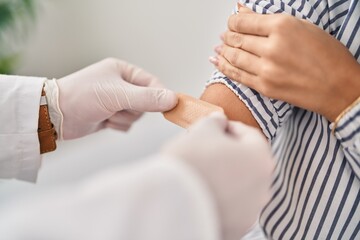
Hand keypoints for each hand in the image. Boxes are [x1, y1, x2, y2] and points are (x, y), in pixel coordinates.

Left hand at [54, 58, 177, 139]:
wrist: (55, 115)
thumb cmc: (83, 96)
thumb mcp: (118, 95)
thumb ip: (147, 98)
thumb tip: (174, 99)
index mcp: (123, 71)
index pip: (152, 83)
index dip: (160, 95)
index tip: (168, 107)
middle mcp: (121, 84)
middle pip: (146, 102)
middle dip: (133, 109)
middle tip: (118, 108)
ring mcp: (116, 101)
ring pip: (137, 115)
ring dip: (124, 118)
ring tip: (107, 114)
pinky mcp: (111, 115)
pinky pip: (127, 124)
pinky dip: (118, 125)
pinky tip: (104, 122)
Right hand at [162, 113, 273, 239]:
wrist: (173, 203)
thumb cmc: (191, 163)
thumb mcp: (202, 129)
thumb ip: (215, 121)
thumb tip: (219, 122)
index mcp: (260, 158)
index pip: (249, 134)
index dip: (230, 127)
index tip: (215, 127)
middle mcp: (263, 186)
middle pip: (246, 161)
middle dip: (228, 153)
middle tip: (206, 149)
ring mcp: (252, 210)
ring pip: (240, 185)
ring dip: (226, 176)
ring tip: (202, 172)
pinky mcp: (238, 228)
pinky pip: (231, 206)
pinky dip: (221, 197)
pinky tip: (202, 192)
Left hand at [210, 7, 359, 121]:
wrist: (339, 88)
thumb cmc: (329, 56)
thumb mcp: (304, 28)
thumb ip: (270, 20)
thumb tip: (244, 11)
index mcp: (283, 26)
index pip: (244, 21)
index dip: (233, 21)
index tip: (232, 21)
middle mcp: (272, 47)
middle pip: (237, 39)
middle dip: (228, 35)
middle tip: (225, 35)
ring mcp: (266, 69)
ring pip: (234, 57)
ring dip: (223, 50)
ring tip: (220, 47)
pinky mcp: (264, 87)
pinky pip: (237, 75)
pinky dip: (223, 67)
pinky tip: (216, 61)